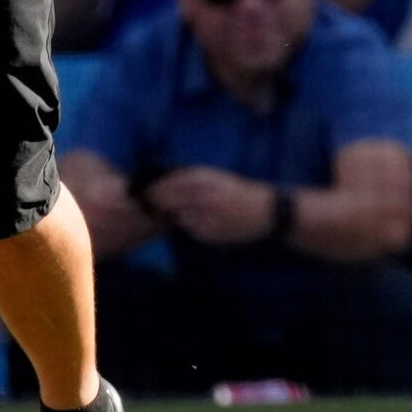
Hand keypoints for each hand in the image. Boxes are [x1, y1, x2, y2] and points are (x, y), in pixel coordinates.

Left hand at [145, 166, 279, 245]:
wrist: (266, 213)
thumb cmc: (240, 192)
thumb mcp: (218, 178)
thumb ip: (193, 180)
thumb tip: (165, 182)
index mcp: (204, 179)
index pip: (168, 183)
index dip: (153, 188)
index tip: (146, 190)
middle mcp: (201, 196)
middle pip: (166, 200)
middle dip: (156, 203)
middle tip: (152, 205)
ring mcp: (204, 216)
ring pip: (176, 216)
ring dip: (172, 216)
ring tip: (178, 213)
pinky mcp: (208, 233)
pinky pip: (190, 230)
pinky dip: (189, 226)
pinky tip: (198, 222)